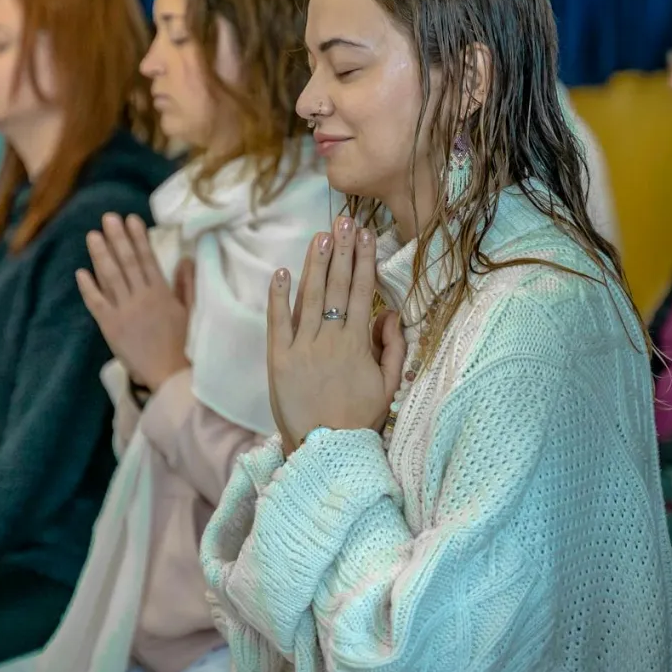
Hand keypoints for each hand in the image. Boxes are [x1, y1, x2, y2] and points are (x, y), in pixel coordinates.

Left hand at [75, 213, 191, 390]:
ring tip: (93, 236)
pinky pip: (96, 303)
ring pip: (110, 277)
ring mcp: (124, 311)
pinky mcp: (110, 326)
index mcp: (161, 293)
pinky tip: (81, 272)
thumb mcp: (189, 312)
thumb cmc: (182, 344)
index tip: (131, 219)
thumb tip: (186, 258)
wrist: (169, 374)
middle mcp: (141, 297)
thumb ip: (186, 284)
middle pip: (126, 262)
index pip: (147, 259)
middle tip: (108, 217)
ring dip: (101, 255)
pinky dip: (88, 288)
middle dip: (117, 238)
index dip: (138, 238)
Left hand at [267, 215, 405, 454]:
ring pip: (309, 297)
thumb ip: (393, 348)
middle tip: (343, 221)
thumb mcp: (388, 385)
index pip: (362, 292)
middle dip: (341, 251)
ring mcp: (302, 348)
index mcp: (358, 344)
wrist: (325, 450)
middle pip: (337, 287)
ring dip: (315, 264)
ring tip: (320, 236)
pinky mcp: (278, 360)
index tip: (365, 235)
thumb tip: (390, 313)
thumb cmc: (359, 419)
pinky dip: (279, 296)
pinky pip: (278, 322)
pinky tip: (282, 272)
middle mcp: (330, 340)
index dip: (363, 261)